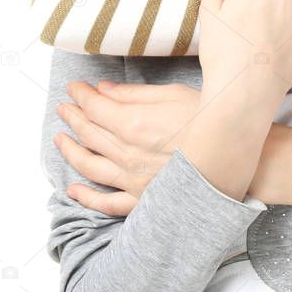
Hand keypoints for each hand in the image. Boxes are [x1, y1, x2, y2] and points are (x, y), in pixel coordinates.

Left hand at [54, 81, 201, 216]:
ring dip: (71, 151)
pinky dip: (86, 198)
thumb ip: (134, 94)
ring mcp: (132, 179)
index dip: (81, 96)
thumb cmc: (207, 119)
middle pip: (89, 133)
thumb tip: (104, 89)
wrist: (232, 154)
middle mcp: (127, 153)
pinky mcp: (142, 199)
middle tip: (64, 107)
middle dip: (73, 117)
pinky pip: (106, 203)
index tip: (74, 88)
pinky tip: (73, 190)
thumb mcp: (172, 94)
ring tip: (60, 140)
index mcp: (133, 123)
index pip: (95, 107)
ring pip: (90, 166)